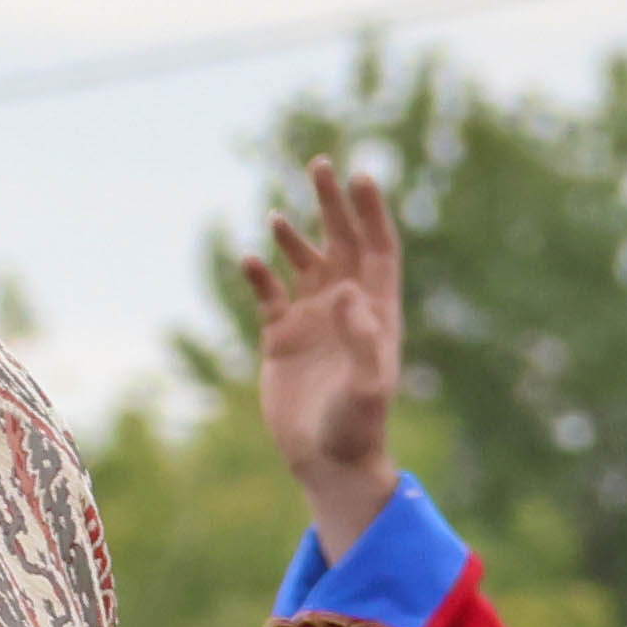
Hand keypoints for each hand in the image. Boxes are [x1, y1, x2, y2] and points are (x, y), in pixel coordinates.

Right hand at [232, 155, 408, 557]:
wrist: (327, 461)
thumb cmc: (357, 426)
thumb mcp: (368, 385)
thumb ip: (362, 338)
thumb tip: (347, 292)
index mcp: (377, 311)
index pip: (377, 248)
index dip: (371, 211)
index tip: (361, 176)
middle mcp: (347, 308)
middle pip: (342, 243)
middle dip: (332, 204)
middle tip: (321, 165)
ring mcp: (313, 321)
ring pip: (305, 264)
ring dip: (294, 235)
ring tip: (277, 213)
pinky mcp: (280, 339)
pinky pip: (268, 295)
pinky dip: (259, 275)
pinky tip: (249, 259)